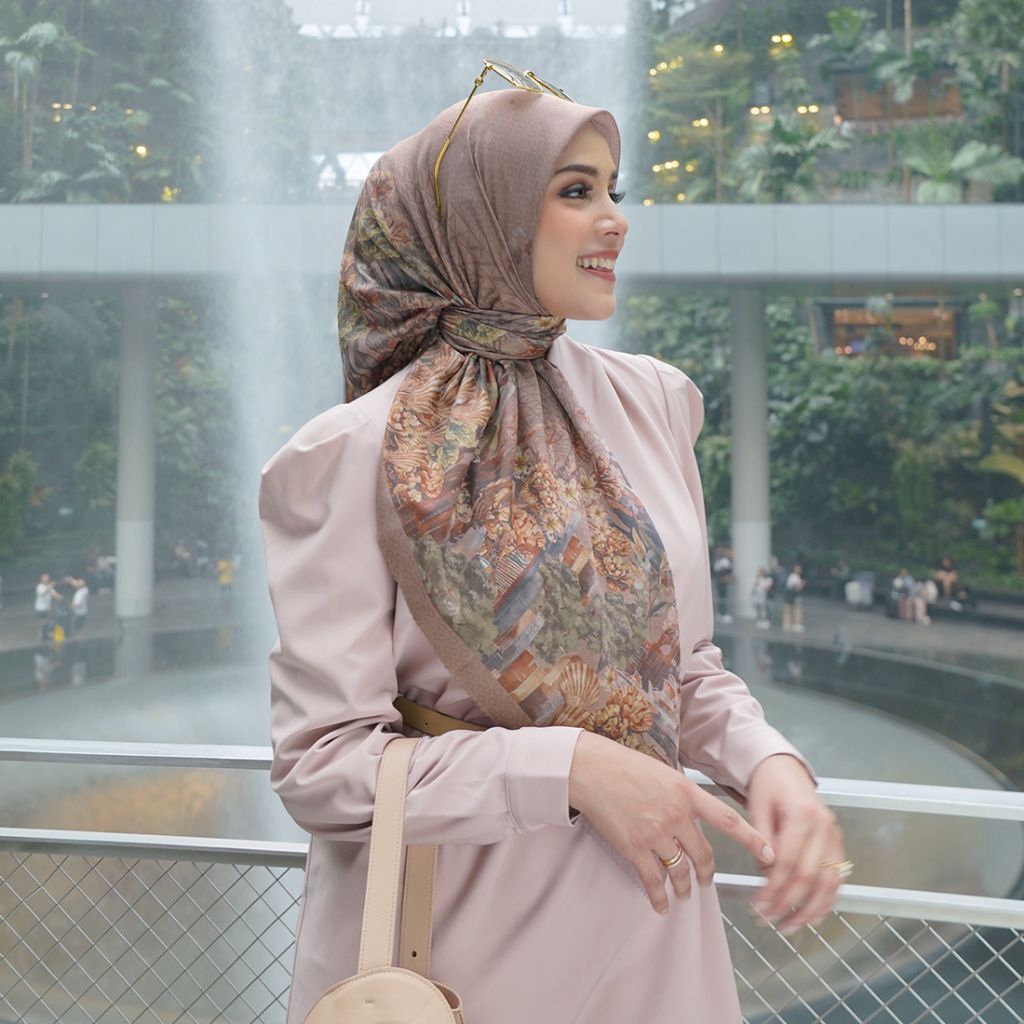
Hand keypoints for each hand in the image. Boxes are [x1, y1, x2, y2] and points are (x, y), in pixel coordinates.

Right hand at [568, 732, 775, 914]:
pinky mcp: (634, 847)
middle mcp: (676, 814)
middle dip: (707, 873)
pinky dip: (659, 897)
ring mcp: (655, 833)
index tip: (770, 855)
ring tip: (685, 893)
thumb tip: (695, 814)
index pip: (728, 819)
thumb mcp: (663, 772)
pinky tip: (662, 905)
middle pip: (703, 855)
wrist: (591, 769)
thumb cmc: (624, 766)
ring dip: (685, 887)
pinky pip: (653, 880)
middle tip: (706, 880)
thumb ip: (682, 795)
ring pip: (680, 871)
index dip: (752, 839)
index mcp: (686, 792)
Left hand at [747, 754, 845, 932]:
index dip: (774, 888)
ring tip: (789, 926)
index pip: (790, 862)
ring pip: (830, 883)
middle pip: (810, 876)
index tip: (759, 905)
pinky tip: (811, 916)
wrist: (784, 768)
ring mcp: (835, 835)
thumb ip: (762, 840)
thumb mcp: (757, 806)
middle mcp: (825, 826)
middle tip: (767, 918)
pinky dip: (826, 900)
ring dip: (810, 910)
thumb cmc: (767, 785)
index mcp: (803, 814)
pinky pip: (837, 878)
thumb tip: (767, 875)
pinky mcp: (838, 843)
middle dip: (788, 903)